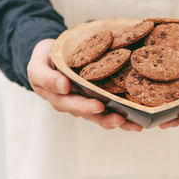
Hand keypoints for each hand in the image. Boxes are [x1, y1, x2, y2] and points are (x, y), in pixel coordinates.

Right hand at [27, 39, 142, 131]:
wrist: (52, 54)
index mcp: (60, 98)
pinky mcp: (101, 95)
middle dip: (107, 119)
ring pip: (105, 115)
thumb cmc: (44, 59)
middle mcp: (76, 103)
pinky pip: (113, 105)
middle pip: (92, 115)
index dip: (85, 107)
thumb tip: (64, 87)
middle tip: (121, 119)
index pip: (73, 104)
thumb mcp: (37, 65)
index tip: (98, 106)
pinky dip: (127, 110)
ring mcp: (89, 101)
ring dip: (121, 121)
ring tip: (136, 125)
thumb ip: (46, 77)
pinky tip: (141, 115)